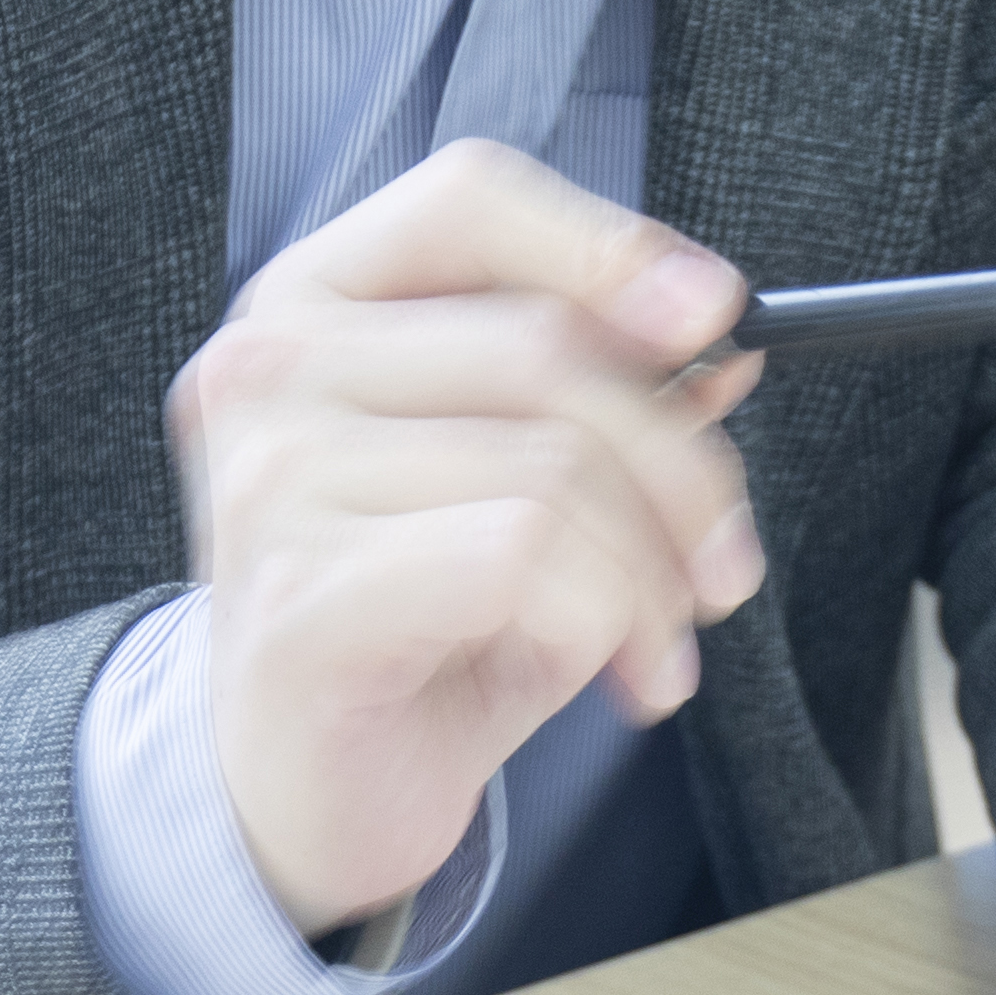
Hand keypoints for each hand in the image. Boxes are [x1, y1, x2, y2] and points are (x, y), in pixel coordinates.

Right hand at [168, 140, 767, 935]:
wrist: (309, 794)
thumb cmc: (418, 631)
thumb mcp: (526, 493)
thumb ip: (601, 402)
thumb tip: (718, 341)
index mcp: (317, 304)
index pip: (470, 200)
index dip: (605, 246)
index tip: (715, 315)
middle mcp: (271, 366)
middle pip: (546, 348)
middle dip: (681, 468)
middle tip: (723, 567)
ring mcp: (272, 476)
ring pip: (551, 467)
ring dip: (652, 577)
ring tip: (661, 646)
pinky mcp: (299, 591)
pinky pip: (521, 559)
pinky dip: (604, 622)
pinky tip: (606, 673)